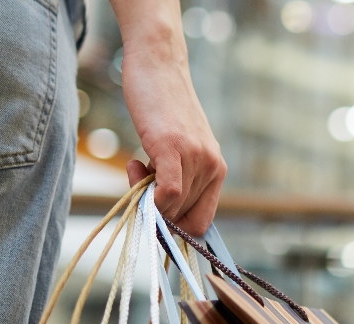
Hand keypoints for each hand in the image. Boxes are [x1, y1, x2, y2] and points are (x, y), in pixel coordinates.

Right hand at [111, 0, 225, 236]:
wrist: (159, 64)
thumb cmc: (162, 107)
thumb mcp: (179, 147)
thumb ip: (178, 176)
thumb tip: (159, 212)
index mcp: (217, 170)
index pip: (202, 223)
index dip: (176, 230)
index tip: (153, 215)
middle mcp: (213, 167)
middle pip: (183, 218)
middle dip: (156, 211)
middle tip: (138, 177)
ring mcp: (196, 157)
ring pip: (173, 207)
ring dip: (146, 196)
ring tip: (136, 165)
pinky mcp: (174, 147)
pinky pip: (168, 193)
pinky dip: (151, 197)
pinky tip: (136, 169)